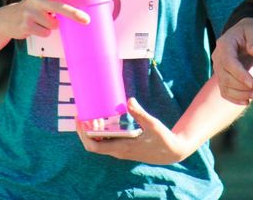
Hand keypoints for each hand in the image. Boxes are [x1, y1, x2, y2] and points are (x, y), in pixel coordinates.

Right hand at [8, 0, 89, 39]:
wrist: (7, 19)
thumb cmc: (31, 8)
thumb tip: (80, 5)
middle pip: (58, 6)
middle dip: (74, 13)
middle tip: (86, 20)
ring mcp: (29, 12)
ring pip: (53, 23)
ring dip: (52, 26)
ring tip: (42, 22)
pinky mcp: (26, 24)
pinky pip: (45, 32)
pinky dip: (45, 32)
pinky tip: (36, 28)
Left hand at [76, 98, 197, 164]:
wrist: (172, 152)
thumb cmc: (163, 139)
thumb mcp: (153, 124)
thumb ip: (140, 113)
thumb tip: (129, 100)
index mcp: (122, 148)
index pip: (94, 147)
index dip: (83, 134)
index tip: (80, 120)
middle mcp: (119, 152)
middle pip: (93, 145)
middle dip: (85, 131)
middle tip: (82, 114)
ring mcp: (121, 151)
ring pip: (100, 144)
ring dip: (93, 131)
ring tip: (92, 115)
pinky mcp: (124, 149)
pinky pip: (107, 142)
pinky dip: (102, 133)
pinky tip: (104, 120)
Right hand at [211, 18, 252, 104]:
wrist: (245, 36)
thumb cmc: (251, 32)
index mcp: (224, 45)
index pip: (228, 63)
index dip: (240, 75)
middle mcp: (218, 58)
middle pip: (225, 77)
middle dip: (244, 86)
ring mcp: (219, 69)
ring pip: (225, 87)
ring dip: (241, 94)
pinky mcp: (223, 77)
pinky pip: (225, 91)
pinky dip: (235, 98)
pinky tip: (247, 101)